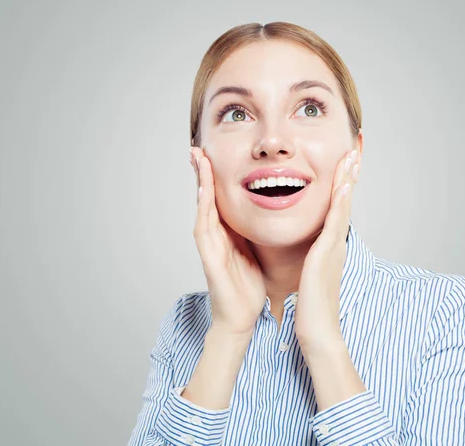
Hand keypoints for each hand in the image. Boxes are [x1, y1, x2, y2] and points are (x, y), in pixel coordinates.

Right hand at [190, 146, 266, 337]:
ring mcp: (209, 244)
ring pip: (202, 205)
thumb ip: (253, 231)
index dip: (217, 175)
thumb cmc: (248, 286)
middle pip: (206, 196)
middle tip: (198, 146)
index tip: (216, 152)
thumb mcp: (254, 250)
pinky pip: (205, 226)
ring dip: (199, 181)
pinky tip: (203, 190)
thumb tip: (267, 213)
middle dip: (202, 171)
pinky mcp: (209, 256)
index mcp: (228, 232)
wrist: (242, 317)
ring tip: (197, 157)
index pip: (220, 197)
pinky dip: (203, 206)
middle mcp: (215, 234)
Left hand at [294, 149, 359, 348]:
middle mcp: (335, 245)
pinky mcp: (326, 256)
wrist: (318, 331)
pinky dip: (340, 204)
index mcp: (329, 248)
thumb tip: (310, 254)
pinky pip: (334, 224)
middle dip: (347, 177)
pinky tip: (343, 187)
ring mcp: (333, 249)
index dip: (340, 187)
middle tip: (352, 153)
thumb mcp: (311, 276)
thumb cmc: (312, 307)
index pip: (335, 211)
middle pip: (343, 204)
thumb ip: (313, 261)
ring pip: (342, 208)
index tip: (342, 167)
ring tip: (350, 159)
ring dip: (347, 182)